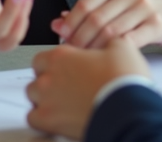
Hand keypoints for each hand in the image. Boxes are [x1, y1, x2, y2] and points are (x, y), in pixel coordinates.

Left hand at [26, 35, 150, 139]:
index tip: (65, 72)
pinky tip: (57, 120)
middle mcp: (49, 76)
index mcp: (61, 56)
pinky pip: (33, 119)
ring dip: (44, 100)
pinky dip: (42, 120)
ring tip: (63, 105)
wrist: (129, 109)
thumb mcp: (122, 48)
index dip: (53, 65)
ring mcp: (46, 99)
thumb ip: (108, 41)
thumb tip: (110, 42)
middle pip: (37, 77)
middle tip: (67, 89)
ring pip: (33, 97)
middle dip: (49, 83)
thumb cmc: (124, 81)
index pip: (42, 58)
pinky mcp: (48, 121)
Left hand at [51, 0, 161, 48]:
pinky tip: (108, 59)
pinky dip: (114, 52)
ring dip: (93, 48)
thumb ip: (92, 9)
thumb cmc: (150, 7)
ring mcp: (145, 6)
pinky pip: (129, 40)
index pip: (85, 3)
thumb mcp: (121, 1)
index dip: (70, 23)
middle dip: (79, 39)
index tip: (62, 37)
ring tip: (85, 60)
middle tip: (70, 54)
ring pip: (110, 31)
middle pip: (95, 18)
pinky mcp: (157, 23)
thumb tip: (59, 21)